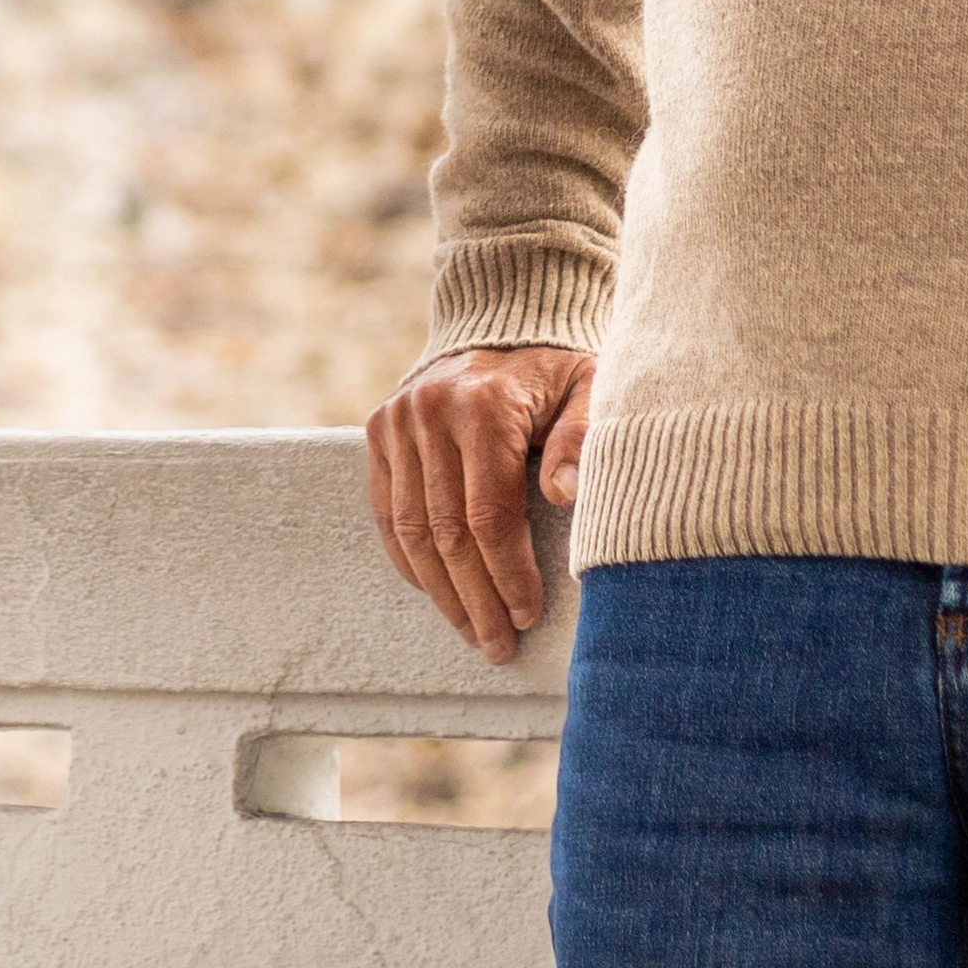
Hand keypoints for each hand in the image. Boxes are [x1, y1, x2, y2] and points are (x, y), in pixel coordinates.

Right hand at [364, 345, 596, 663]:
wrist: (501, 322)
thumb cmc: (556, 369)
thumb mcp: (588, 388)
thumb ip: (580, 438)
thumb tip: (564, 495)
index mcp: (484, 406)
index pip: (489, 514)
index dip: (508, 573)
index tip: (528, 614)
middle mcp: (431, 413)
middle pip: (447, 534)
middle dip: (476, 599)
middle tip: (499, 645)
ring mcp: (398, 422)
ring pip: (413, 532)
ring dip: (442, 592)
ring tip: (473, 632)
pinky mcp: (378, 430)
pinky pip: (387, 513)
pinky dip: (409, 560)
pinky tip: (437, 593)